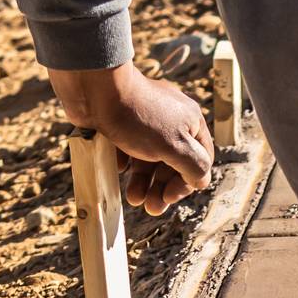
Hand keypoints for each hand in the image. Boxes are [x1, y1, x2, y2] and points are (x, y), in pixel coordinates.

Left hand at [47, 62, 213, 215]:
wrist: (96, 89)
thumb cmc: (139, 117)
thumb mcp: (175, 146)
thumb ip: (195, 167)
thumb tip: (201, 182)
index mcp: (190, 122)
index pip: (200, 160)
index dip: (187, 183)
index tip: (169, 197)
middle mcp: (172, 120)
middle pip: (174, 163)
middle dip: (162, 188)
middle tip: (151, 208)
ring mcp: (146, 121)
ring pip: (150, 158)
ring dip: (144, 182)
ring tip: (133, 198)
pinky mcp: (123, 122)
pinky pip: (130, 148)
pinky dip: (127, 162)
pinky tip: (119, 168)